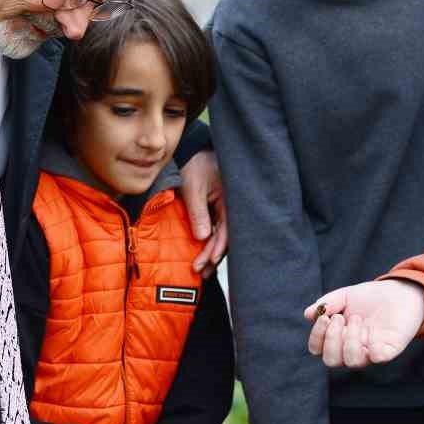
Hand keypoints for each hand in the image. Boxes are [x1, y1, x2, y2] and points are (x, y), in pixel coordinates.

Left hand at [179, 150, 227, 275]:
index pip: (228, 230)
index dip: (217, 248)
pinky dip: (211, 242)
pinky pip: (218, 229)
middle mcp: (233, 205)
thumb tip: (202, 238)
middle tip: (201, 272)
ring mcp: (227, 207)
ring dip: (212, 252)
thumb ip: (198, 212)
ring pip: (223, 235)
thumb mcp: (194, 187)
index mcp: (232, 198)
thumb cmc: (194, 164)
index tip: (207, 261)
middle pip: (227, 237)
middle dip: (214, 255)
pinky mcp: (219, 208)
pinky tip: (204, 255)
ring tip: (201, 270)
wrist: (190, 151)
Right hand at [305, 279, 423, 368]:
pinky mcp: (389, 350)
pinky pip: (378, 358)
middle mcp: (352, 349)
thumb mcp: (344, 296)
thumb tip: (308, 314)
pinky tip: (373, 332)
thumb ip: (327, 304)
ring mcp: (370, 352)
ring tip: (357, 319)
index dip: (317, 337)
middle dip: (332, 339)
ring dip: (350, 340)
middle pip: (332, 361)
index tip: (324, 317)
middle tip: (340, 318)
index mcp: (338, 338)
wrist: (399, 292)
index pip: (318, 349)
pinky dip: (373, 347)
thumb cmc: (370, 297)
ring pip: (352, 362)